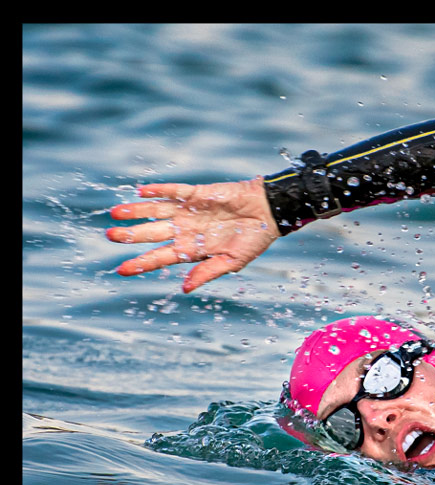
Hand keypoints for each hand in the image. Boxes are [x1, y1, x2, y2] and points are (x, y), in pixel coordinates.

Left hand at [106, 178, 281, 293]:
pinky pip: (174, 192)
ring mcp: (189, 211)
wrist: (269, 213)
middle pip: (152, 233)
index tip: (121, 270)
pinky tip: (141, 191)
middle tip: (110, 236)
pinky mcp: (197, 194)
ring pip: (156, 212)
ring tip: (115, 212)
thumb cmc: (254, 240)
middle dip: (130, 236)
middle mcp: (186, 230)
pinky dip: (158, 191)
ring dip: (136, 212)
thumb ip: (207, 273)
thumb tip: (184, 288)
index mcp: (193, 249)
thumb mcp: (232, 262)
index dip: (141, 264)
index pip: (161, 257)